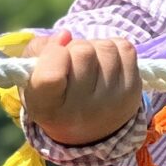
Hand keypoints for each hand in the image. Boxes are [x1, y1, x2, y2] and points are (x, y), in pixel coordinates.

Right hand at [25, 35, 142, 144]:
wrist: (88, 130)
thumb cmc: (55, 95)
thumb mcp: (33, 78)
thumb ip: (37, 51)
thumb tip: (65, 35)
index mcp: (47, 108)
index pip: (50, 76)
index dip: (52, 54)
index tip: (56, 52)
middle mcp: (80, 110)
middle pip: (82, 52)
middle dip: (75, 47)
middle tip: (73, 61)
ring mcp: (110, 102)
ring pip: (105, 47)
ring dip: (95, 46)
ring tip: (90, 63)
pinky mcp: (132, 92)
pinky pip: (125, 48)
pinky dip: (115, 47)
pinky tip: (106, 63)